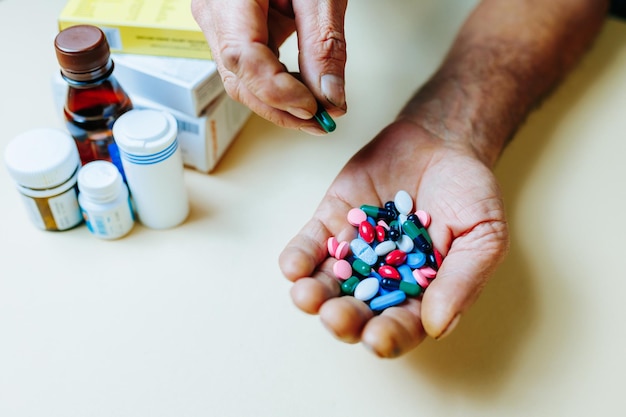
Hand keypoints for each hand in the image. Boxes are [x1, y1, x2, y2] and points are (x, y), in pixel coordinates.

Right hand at [191, 0, 347, 133]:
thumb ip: (325, 45)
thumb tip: (331, 97)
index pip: (243, 56)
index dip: (277, 91)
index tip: (313, 108)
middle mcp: (213, 10)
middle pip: (238, 77)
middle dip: (279, 108)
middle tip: (320, 123)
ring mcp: (217, 22)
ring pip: (239, 80)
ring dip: (278, 103)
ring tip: (315, 112)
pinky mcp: (229, 31)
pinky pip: (246, 69)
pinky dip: (275, 87)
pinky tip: (301, 93)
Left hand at [278, 120, 508, 356]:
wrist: (441, 142)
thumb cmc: (468, 193)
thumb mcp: (482, 235)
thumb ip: (462, 279)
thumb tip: (435, 327)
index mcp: (419, 291)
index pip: (402, 324)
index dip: (390, 335)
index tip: (378, 338)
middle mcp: (381, 278)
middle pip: (358, 310)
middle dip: (344, 318)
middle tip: (337, 317)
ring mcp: (353, 251)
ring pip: (327, 282)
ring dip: (313, 294)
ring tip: (306, 295)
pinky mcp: (332, 222)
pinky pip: (311, 244)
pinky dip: (299, 257)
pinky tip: (292, 267)